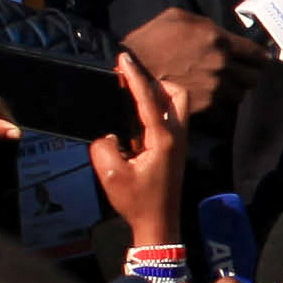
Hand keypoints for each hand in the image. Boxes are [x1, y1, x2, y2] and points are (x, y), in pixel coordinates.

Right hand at [85, 48, 185, 244]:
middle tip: (130, 81)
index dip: (134, 76)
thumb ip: (104, 148)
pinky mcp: (175, 149)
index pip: (148, 98)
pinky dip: (156, 109)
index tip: (124, 58)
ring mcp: (179, 142)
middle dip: (154, 82)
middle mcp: (176, 136)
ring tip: (131, 97)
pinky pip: (170, 118)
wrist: (158, 224)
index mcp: (163, 139)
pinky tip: (136, 117)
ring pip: (176, 104)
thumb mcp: (112, 175)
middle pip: (175, 94)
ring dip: (157, 95)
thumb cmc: (137, 202)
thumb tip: (107, 135)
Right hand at [121, 7, 251, 124]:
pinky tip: (211, 100)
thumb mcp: (179, 17)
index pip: (258, 53)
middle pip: (254, 77)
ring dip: (234, 91)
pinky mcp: (203, 108)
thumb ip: (207, 25)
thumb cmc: (151, 38)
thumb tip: (221, 34)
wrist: (131, 69)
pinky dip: (220, 107)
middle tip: (241, 72)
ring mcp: (214, 90)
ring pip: (240, 95)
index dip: (261, 56)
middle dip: (249, 74)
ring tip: (223, 86)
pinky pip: (223, 111)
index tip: (260, 59)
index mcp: (220, 41)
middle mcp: (222, 66)